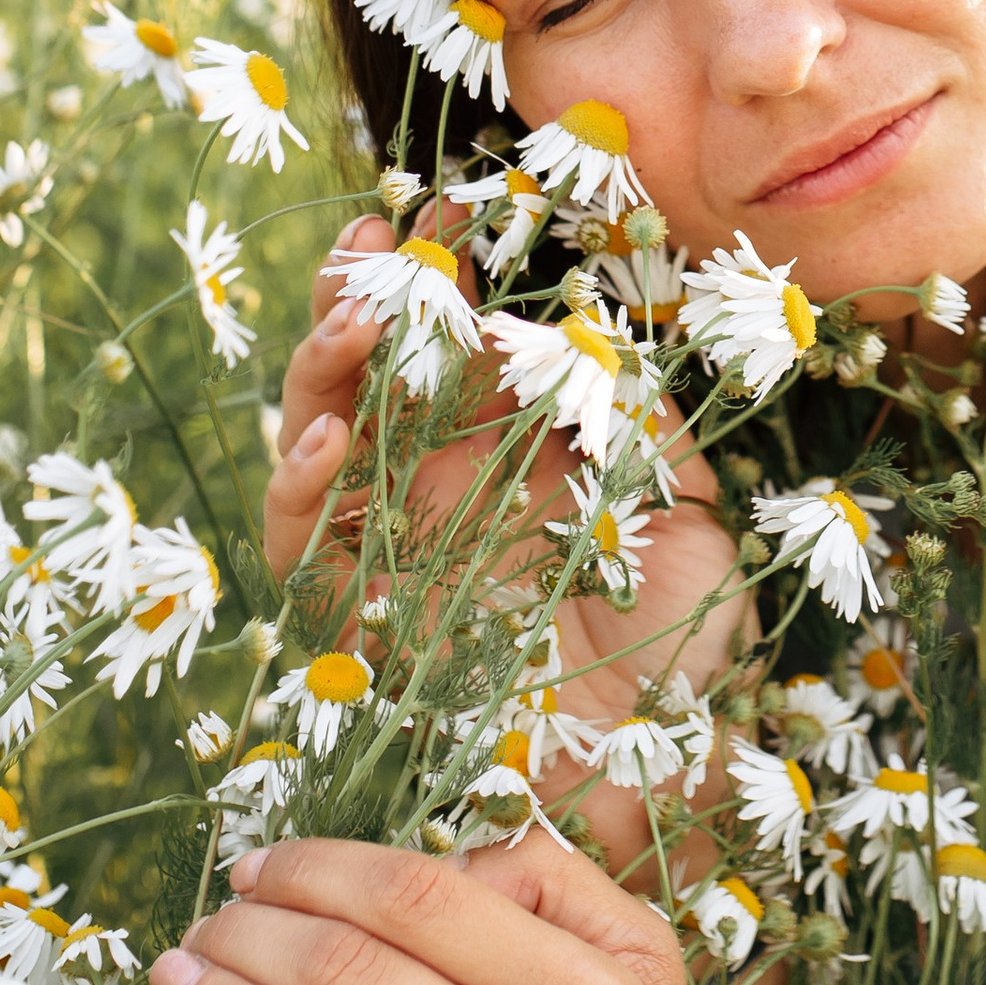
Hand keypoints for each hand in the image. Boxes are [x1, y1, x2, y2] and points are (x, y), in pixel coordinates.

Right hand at [261, 213, 747, 760]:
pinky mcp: (349, 618)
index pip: (454, 341)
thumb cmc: (675, 649)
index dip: (445, 272)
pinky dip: (299, 486)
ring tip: (354, 313)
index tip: (454, 206)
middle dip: (366, 293)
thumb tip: (603, 338)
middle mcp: (431, 488)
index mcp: (504, 452)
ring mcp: (384, 547)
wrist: (642, 778)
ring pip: (318, 434)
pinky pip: (299, 546)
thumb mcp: (686, 515)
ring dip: (324, 367)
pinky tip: (327, 436)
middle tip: (380, 234)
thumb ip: (645, 424)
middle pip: (370, 370)